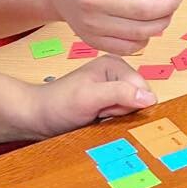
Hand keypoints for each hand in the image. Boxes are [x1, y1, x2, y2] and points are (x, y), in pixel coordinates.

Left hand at [25, 56, 155, 138]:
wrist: (36, 117)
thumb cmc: (58, 104)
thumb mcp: (90, 97)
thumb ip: (120, 93)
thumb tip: (150, 98)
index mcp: (116, 64)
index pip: (143, 88)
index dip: (129, 104)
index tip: (106, 108)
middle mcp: (117, 74)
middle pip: (139, 100)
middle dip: (123, 112)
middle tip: (99, 112)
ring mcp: (113, 89)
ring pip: (132, 111)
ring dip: (117, 119)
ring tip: (96, 116)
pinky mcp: (108, 103)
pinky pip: (123, 117)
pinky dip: (112, 123)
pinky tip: (97, 120)